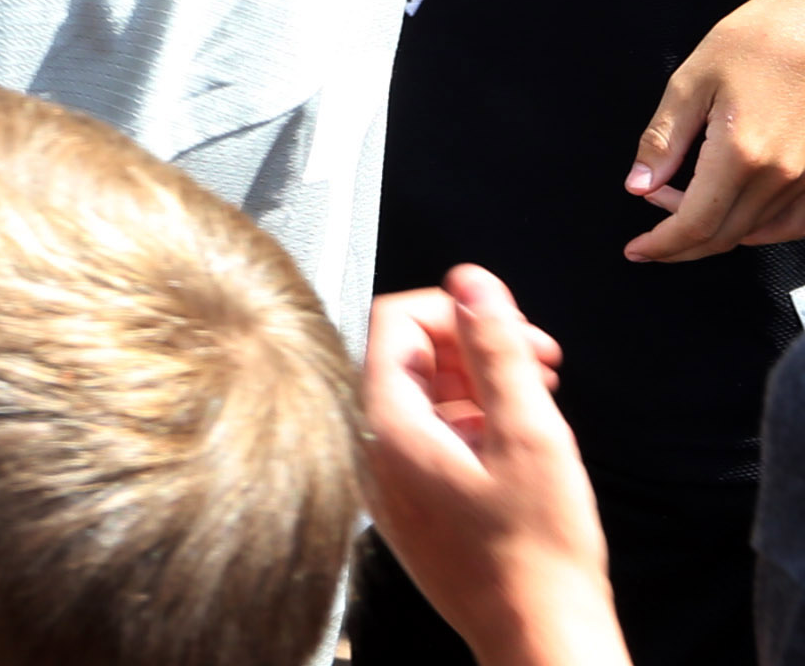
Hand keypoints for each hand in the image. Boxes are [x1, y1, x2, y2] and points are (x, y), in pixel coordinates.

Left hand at [361, 268, 622, 665]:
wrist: (539, 639)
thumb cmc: (537, 556)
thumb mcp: (529, 433)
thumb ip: (497, 349)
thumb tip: (472, 283)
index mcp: (385, 426)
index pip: (394, 321)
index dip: (456, 310)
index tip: (510, 324)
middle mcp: (372, 451)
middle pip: (407, 357)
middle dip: (473, 346)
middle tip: (538, 359)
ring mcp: (388, 483)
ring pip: (423, 399)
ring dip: (479, 383)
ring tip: (539, 394)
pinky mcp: (412, 507)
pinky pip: (430, 439)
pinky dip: (473, 423)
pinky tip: (520, 438)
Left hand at [624, 0, 804, 256]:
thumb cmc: (755, 41)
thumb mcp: (691, 83)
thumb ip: (663, 139)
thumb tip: (638, 184)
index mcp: (742, 155)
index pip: (695, 224)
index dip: (663, 244)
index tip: (637, 250)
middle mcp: (782, 177)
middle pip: (726, 236)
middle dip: (681, 240)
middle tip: (650, 224)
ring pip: (758, 232)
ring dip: (716, 231)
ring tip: (682, 203)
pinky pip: (795, 222)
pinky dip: (761, 228)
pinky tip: (737, 212)